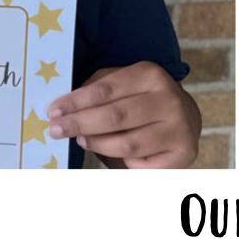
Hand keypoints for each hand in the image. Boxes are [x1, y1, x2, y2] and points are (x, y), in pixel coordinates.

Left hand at [47, 62, 198, 166]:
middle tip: (55, 130)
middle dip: (80, 124)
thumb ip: (96, 88)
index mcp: (152, 75)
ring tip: (81, 141)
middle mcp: (169, 100)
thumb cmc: (142, 101)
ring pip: (126, 144)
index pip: (105, 90)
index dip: (76, 102)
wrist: (185, 119)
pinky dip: (125, 163)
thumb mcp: (124, 84)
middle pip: (115, 116)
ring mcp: (179, 128)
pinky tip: (118, 155)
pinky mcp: (183, 153)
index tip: (53, 111)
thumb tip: (63, 106)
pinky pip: (142, 164)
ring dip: (97, 144)